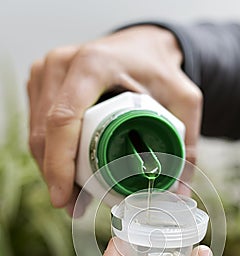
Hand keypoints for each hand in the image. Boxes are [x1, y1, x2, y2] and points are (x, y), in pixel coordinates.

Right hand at [27, 26, 201, 212]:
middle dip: (55, 176)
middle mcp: (62, 64)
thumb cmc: (160, 71)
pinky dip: (49, 154)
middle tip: (74, 207)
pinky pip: (37, 126)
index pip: (64, 119)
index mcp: (93, 65)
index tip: (63, 197)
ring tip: (73, 198)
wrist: (142, 48)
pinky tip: (66, 175)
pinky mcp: (42, 83)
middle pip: (45, 133)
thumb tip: (179, 195)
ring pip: (37, 133)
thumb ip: (186, 146)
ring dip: (50, 169)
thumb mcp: (184, 101)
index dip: (59, 164)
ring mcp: (47, 73)